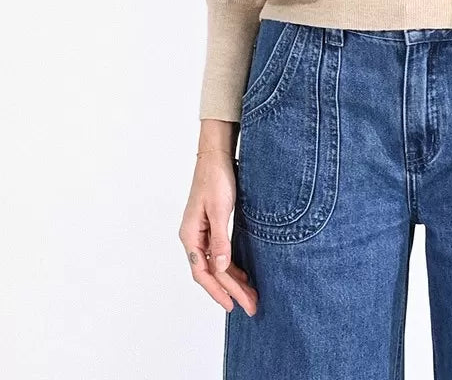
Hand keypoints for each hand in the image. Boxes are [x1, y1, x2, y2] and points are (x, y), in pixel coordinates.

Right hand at [178, 149, 258, 316]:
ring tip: (250, 295)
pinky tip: (242, 274)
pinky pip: (220, 254)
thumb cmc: (216, 178)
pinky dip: (231, 266)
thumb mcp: (219, 209)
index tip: (233, 305)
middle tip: (251, 306)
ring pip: (216, 265)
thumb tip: (221, 267)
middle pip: (211, 272)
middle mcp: (194, 237)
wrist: (217, 155)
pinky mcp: (212, 227)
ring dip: (232, 281)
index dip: (218, 291)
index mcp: (190, 235)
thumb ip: (220, 239)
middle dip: (230, 290)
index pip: (203, 272)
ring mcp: (202, 233)